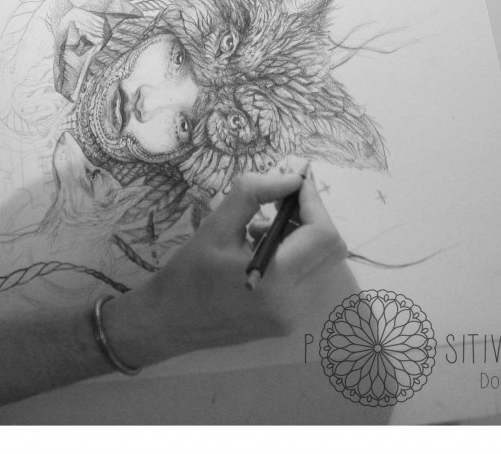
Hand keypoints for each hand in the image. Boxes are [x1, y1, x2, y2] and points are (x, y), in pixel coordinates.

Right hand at [103, 161, 345, 365]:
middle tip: (281, 201)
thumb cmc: (189, 272)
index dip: (313, 202)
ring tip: (262, 228)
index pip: (321, 233)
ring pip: (322, 263)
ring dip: (303, 237)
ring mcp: (294, 315)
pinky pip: (308, 279)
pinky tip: (261, 251)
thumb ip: (254, 193)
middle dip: (312, 217)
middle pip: (330, 249)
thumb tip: (291, 178)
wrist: (169, 322)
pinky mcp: (289, 321)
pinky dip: (295, 257)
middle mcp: (294, 302)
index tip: (294, 182)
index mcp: (276, 279)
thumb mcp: (216, 225)